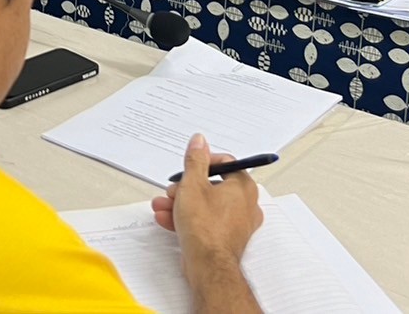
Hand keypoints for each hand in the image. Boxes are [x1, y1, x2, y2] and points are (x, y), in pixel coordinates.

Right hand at [152, 134, 261, 297]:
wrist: (208, 266)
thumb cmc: (205, 228)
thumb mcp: (192, 185)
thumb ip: (195, 160)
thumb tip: (199, 141)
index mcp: (243, 186)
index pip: (225, 163)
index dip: (202, 162)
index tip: (189, 167)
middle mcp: (245, 204)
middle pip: (212, 185)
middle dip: (185, 188)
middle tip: (172, 191)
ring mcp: (237, 223)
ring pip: (207, 205)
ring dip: (182, 203)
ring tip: (163, 206)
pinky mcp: (227, 238)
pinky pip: (207, 221)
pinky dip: (189, 218)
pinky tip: (168, 220)